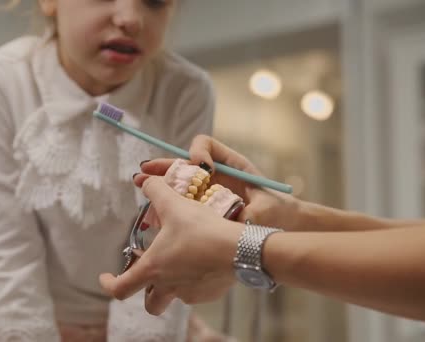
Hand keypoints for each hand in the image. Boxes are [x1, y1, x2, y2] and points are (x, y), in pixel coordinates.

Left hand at [99, 176, 242, 314]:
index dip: (109, 284)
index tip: (105, 277)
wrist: (239, 248)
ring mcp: (190, 293)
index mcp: (153, 268)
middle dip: (146, 294)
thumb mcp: (174, 204)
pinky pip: (197, 291)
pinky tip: (204, 261)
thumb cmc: (201, 229)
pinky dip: (195, 280)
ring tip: (182, 261)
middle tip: (149, 277)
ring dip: (173, 283)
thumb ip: (156, 191)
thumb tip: (145, 181)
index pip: (121, 288)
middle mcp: (169, 286)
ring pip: (175, 296)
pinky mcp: (210, 293)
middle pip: (151, 305)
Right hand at [134, 135, 301, 229]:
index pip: (205, 145)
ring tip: (142, 185)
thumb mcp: (265, 206)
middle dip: (163, 166)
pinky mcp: (203, 211)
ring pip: (179, 183)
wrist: (283, 229)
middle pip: (184, 163)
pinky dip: (167, 205)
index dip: (198, 152)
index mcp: (230, 165)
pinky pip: (181, 204)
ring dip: (159, 183)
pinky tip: (154, 212)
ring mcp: (208, 193)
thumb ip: (245, 206)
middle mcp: (216, 176)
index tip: (201, 167)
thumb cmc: (277, 213)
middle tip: (144, 171)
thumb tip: (226, 215)